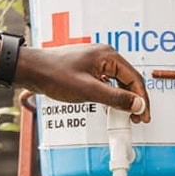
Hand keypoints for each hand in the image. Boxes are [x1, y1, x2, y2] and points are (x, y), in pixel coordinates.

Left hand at [19, 45, 150, 122]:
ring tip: (125, 117)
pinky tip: (110, 108)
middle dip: (134, 100)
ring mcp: (96, 62)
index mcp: (108, 56)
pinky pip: (106, 83)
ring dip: (123, 99)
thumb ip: (115, 98)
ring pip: (117, 83)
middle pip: (128, 80)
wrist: (31, 70)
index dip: (141, 99)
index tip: (143, 116)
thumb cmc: (54, 75)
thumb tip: (137, 105)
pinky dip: (111, 96)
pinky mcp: (87, 70)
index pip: (134, 78)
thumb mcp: (88, 90)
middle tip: (137, 119)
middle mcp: (104, 56)